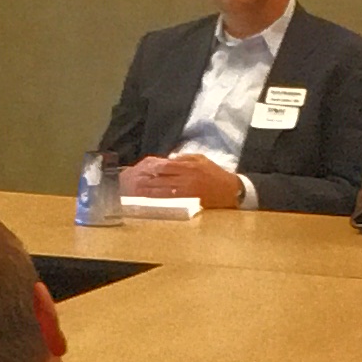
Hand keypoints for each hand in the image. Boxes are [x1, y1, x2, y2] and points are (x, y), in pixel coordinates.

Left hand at [120, 153, 247, 209]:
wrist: (231, 190)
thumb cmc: (214, 173)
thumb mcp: (201, 159)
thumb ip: (184, 158)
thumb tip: (167, 160)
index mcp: (189, 166)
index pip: (165, 166)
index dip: (151, 169)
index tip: (139, 170)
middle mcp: (186, 179)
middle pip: (161, 180)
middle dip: (145, 181)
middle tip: (130, 183)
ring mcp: (187, 192)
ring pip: (163, 192)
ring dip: (147, 192)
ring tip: (133, 192)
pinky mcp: (189, 202)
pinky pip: (170, 202)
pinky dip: (157, 201)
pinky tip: (147, 201)